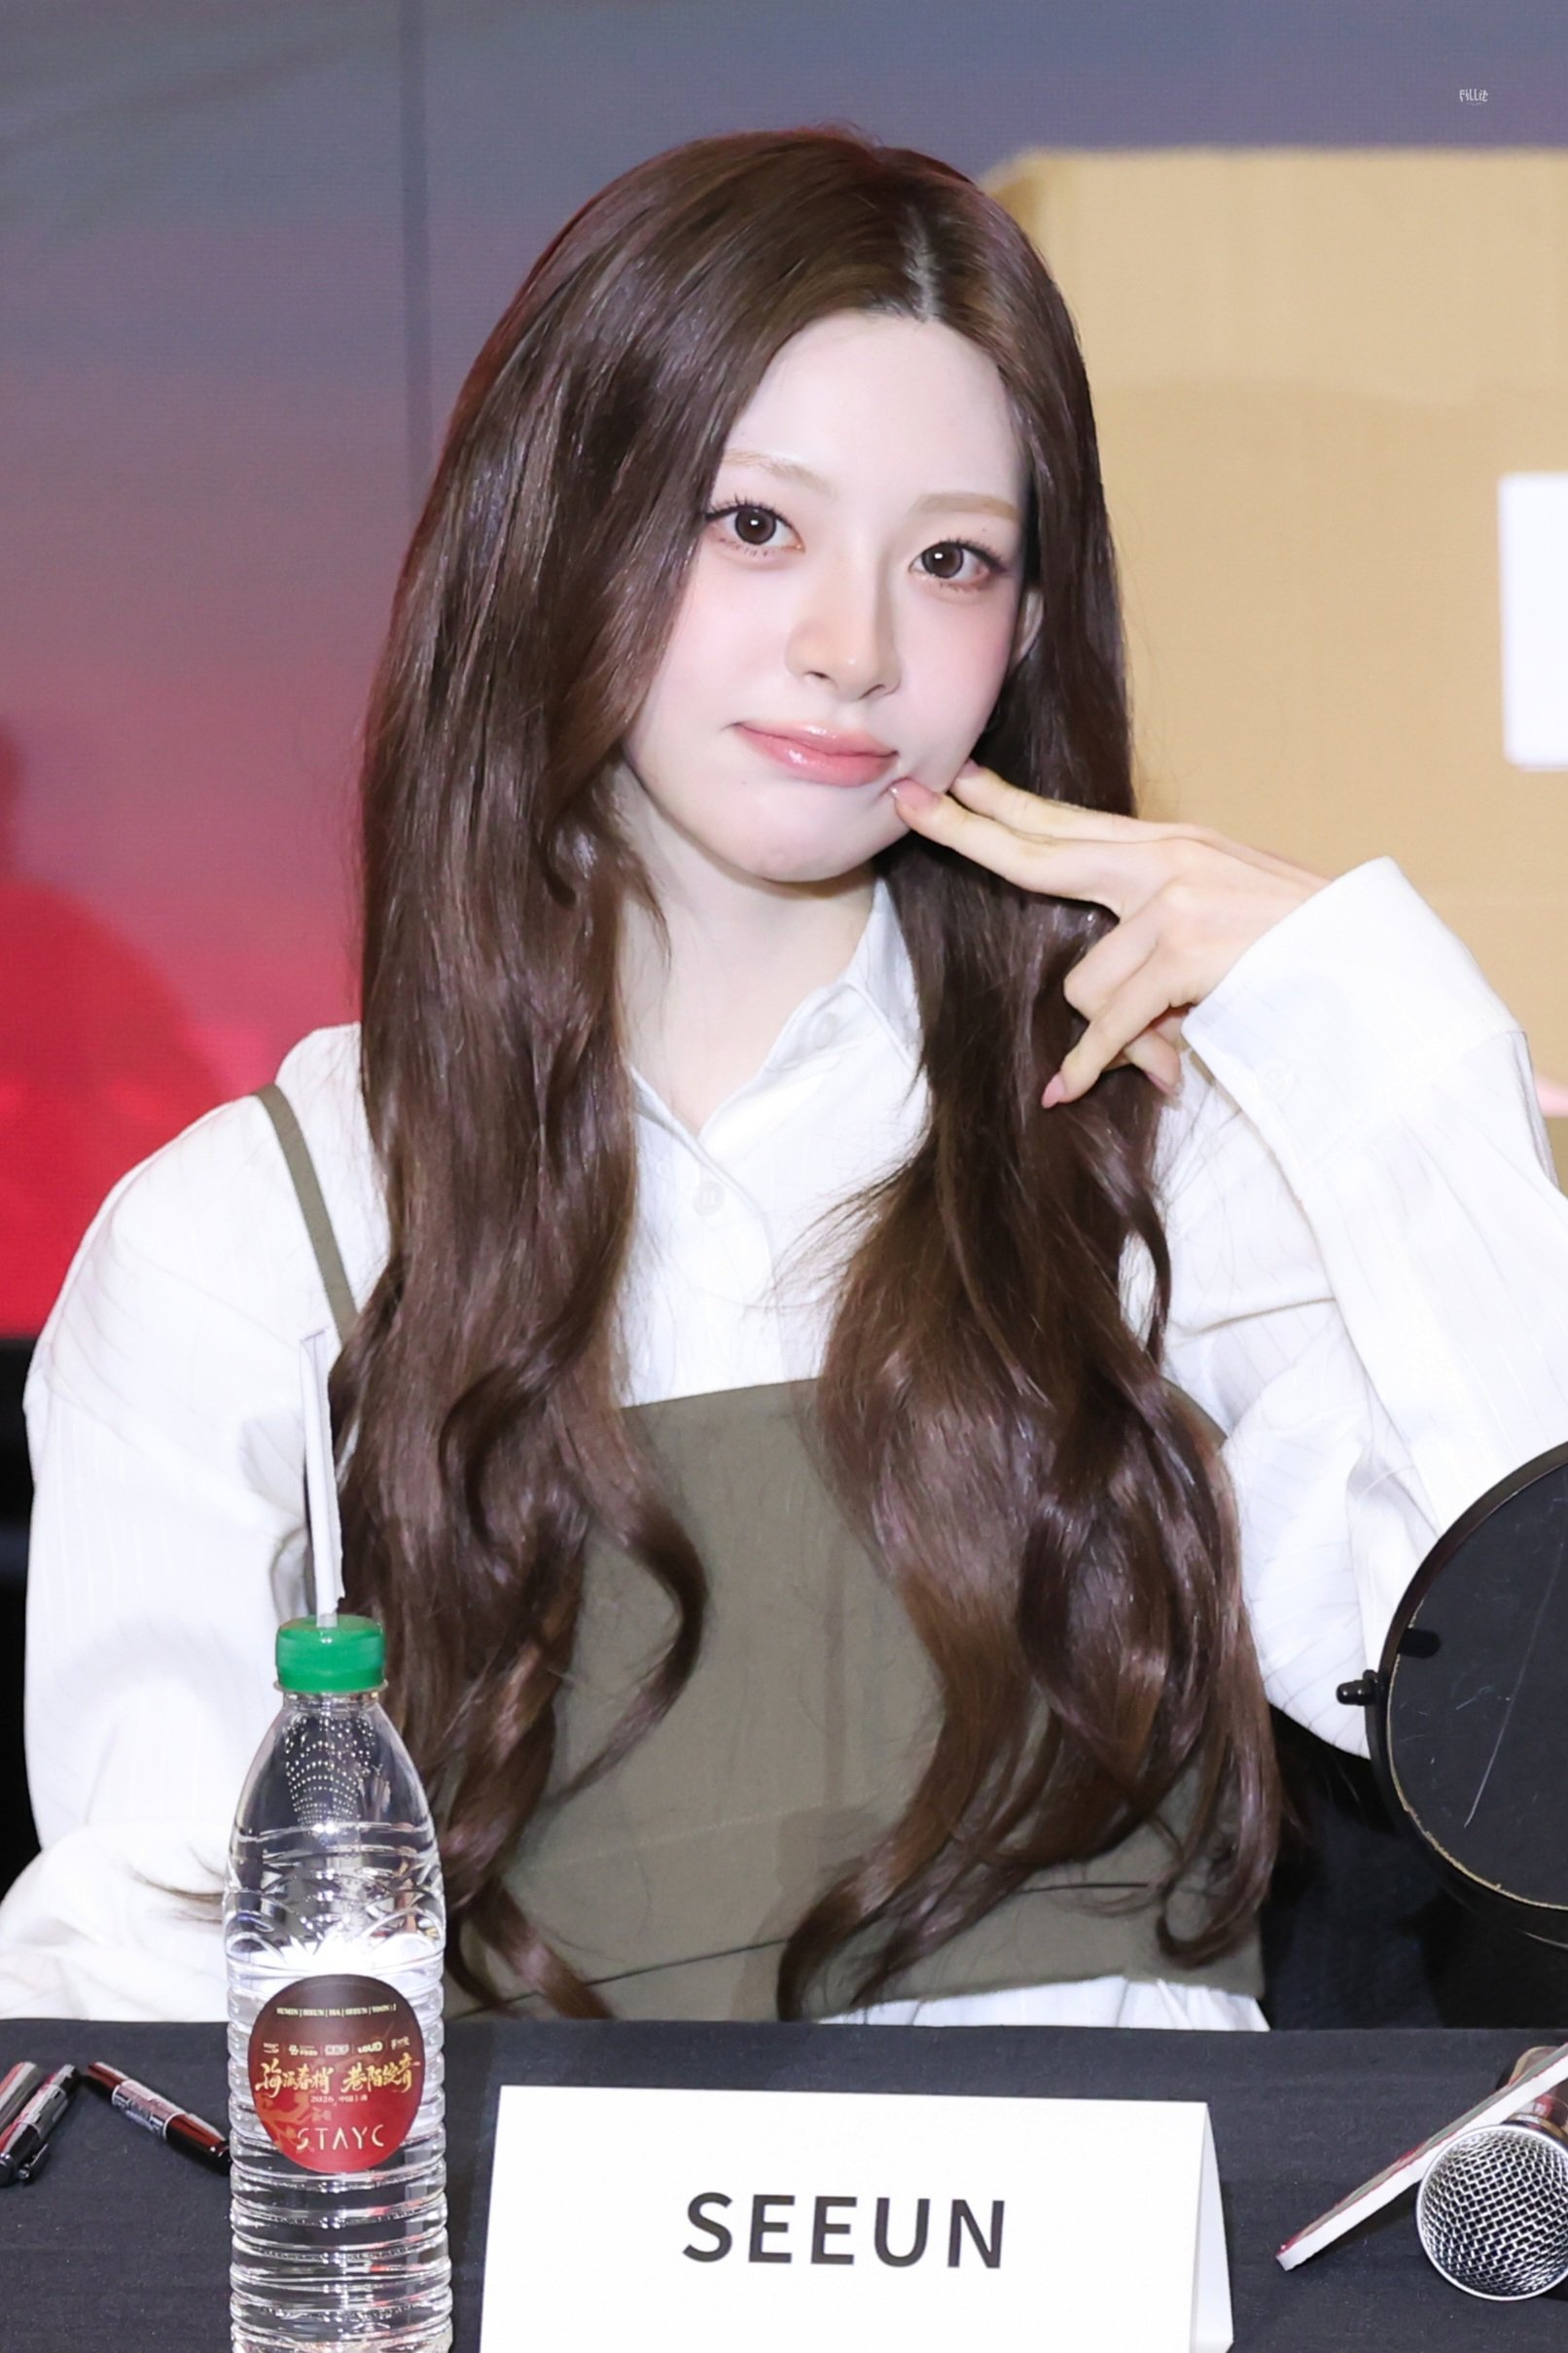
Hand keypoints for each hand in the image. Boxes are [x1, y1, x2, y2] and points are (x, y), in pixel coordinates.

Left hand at [888, 761, 1332, 1107]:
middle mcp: (1165, 860)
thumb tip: (1089, 1032)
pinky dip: (1093, 1063)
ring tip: (1166, 1046)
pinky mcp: (1186, 950)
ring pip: (1083, 980)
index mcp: (1170, 848)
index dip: (1004, 805)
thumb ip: (1147, 948)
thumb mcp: (1216, 932)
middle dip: (967, 830)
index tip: (952, 778)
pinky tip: (1069, 1090)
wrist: (1369, 962)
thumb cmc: (1294, 955)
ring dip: (1111, 1031)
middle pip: (1040, 849)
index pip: (1068, 823)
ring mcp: (1175, 900)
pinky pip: (1111, 1021)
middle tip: (908, 804)